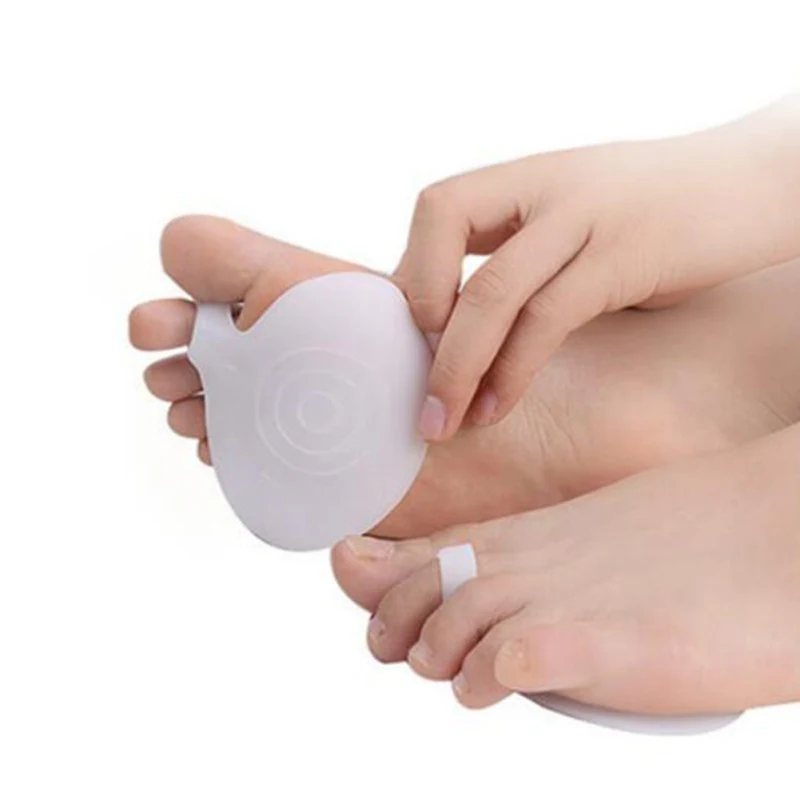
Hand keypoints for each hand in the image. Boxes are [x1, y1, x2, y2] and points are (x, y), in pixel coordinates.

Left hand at [396, 99, 799, 440]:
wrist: (757, 181)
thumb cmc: (659, 214)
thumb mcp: (579, 217)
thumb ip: (524, 250)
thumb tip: (464, 319)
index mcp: (528, 176)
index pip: (438, 207)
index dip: (413, 273)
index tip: (417, 336)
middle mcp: (548, 184)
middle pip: (445, 231)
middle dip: (419, 327)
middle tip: (414, 400)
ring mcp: (588, 214)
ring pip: (494, 289)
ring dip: (456, 366)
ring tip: (441, 423)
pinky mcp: (629, 254)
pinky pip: (549, 317)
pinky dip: (513, 371)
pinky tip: (496, 409)